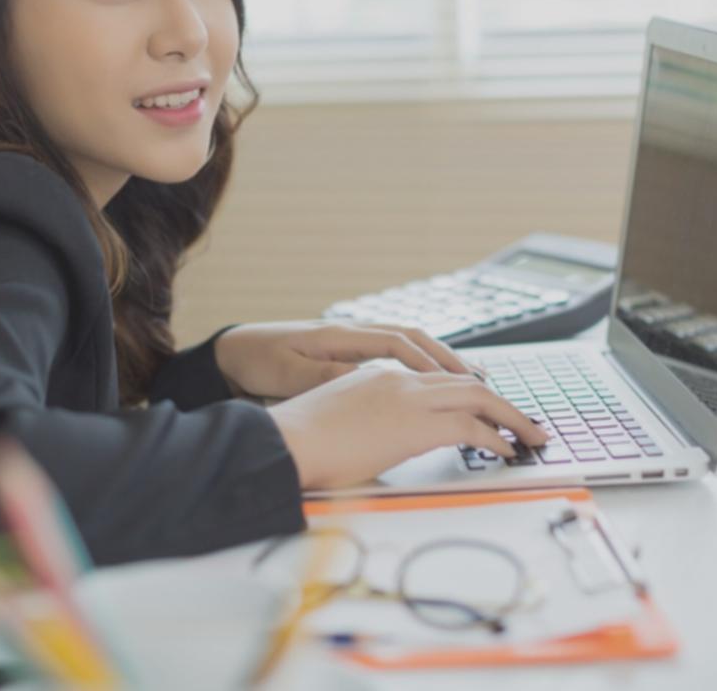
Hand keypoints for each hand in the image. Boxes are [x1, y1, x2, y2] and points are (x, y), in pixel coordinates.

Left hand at [213, 320, 482, 400]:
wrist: (231, 353)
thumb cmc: (257, 362)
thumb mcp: (289, 374)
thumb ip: (330, 376)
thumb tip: (373, 379)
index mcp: (340, 335)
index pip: (398, 343)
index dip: (430, 363)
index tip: (458, 384)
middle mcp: (351, 332)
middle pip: (413, 338)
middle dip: (450, 360)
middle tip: (485, 383)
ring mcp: (350, 340)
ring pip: (408, 344)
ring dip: (440, 361)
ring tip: (474, 381)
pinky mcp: (346, 352)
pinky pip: (394, 354)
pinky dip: (420, 365)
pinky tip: (434, 384)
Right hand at [267, 367, 551, 489]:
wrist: (286, 442)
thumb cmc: (300, 441)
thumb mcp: (339, 419)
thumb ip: (365, 421)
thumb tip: (376, 441)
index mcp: (378, 374)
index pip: (437, 377)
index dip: (469, 391)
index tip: (488, 406)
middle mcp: (399, 379)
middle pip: (467, 382)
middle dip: (502, 402)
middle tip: (526, 421)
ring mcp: (409, 398)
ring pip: (478, 398)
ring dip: (510, 417)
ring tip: (532, 435)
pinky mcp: (416, 424)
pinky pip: (471, 427)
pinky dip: (496, 437)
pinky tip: (507, 449)